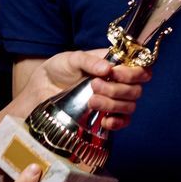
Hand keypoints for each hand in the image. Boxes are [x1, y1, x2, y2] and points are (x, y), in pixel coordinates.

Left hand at [29, 48, 149, 133]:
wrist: (40, 90)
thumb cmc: (58, 69)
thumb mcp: (71, 58)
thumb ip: (89, 60)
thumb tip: (107, 68)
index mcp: (114, 65)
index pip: (140, 68)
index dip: (135, 72)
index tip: (115, 73)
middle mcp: (118, 83)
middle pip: (136, 90)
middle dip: (117, 89)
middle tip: (93, 85)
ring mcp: (112, 102)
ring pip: (129, 106)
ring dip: (112, 104)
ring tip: (91, 100)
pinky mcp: (105, 117)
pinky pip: (122, 123)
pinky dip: (117, 122)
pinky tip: (105, 120)